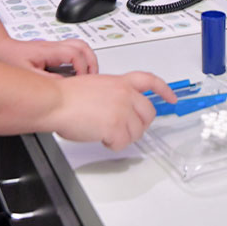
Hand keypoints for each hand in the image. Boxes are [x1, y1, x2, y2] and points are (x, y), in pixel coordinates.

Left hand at [0, 37, 97, 75]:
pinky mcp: (53, 51)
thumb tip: (64, 87)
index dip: (82, 68)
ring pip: (80, 46)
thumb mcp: (26, 74)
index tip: (82, 81)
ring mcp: (54, 47)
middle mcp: (53, 46)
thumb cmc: (8, 59)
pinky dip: (80, 60)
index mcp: (48, 50)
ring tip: (87, 76)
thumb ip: (46, 81)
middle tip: (92, 78)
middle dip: (91, 62)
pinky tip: (76, 74)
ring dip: (87, 60)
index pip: (75, 53)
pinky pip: (73, 51)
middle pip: (83, 46)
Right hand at [47, 72, 177, 150]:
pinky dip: (112, 144)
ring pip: (137, 132)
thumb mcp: (95, 84)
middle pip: (148, 113)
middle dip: (139, 124)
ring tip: (105, 132)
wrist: (55, 101)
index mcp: (119, 81)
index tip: (171, 97)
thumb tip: (119, 108)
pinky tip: (100, 137)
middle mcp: (124, 93)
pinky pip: (122, 143)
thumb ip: (112, 92)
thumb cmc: (66, 96)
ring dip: (123, 136)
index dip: (164, 89)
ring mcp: (122, 109)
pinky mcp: (116, 126)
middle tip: (125, 129)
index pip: (150, 81)